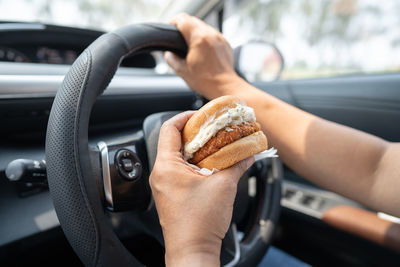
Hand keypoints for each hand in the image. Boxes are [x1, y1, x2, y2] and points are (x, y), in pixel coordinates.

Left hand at [149, 111, 253, 266]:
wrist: (193, 252)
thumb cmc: (200, 223)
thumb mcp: (224, 186)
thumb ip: (236, 164)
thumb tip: (248, 154)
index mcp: (166, 166)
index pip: (169, 128)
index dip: (185, 117)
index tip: (200, 115)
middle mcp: (160, 174)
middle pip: (172, 141)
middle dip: (194, 133)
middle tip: (213, 130)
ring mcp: (163, 186)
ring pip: (176, 157)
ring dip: (194, 149)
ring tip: (214, 147)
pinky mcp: (169, 196)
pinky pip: (178, 171)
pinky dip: (193, 164)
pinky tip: (210, 167)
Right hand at [165, 13, 243, 98]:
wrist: (225, 87)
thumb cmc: (206, 81)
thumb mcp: (182, 71)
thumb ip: (171, 59)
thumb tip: (169, 54)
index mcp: (199, 39)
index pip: (183, 19)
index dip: (173, 22)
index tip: (170, 29)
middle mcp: (211, 35)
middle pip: (193, 20)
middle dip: (184, 27)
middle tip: (178, 39)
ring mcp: (220, 38)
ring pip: (204, 26)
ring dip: (195, 32)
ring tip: (191, 46)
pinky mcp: (225, 44)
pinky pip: (213, 35)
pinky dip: (206, 39)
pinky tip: (203, 52)